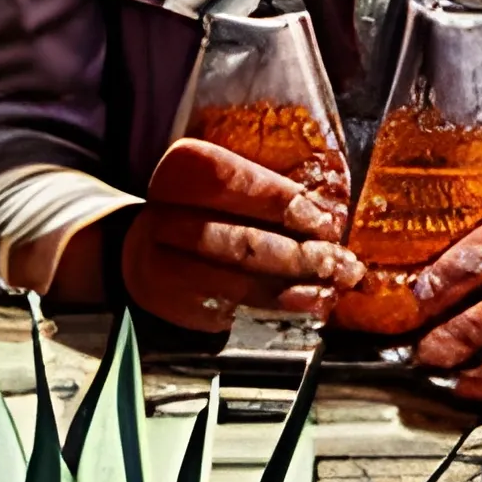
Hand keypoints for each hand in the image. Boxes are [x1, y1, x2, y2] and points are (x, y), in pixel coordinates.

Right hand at [121, 138, 363, 332]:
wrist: (140, 251)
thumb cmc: (199, 207)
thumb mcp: (219, 180)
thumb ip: (262, 187)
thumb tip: (324, 211)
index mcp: (182, 170)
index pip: (235, 182)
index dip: (283, 203)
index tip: (324, 220)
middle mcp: (166, 218)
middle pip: (242, 240)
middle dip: (300, 254)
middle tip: (341, 261)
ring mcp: (168, 267)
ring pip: (241, 282)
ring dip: (295, 286)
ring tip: (334, 286)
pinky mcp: (180, 305)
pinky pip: (236, 310)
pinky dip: (278, 310)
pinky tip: (309, 305)